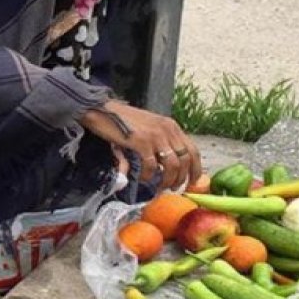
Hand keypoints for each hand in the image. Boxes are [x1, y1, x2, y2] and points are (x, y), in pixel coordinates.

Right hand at [80, 101, 201, 189]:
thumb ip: (159, 143)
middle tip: (174, 188)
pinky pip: (151, 165)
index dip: (196, 169)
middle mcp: (167, 129)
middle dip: (181, 178)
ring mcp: (155, 135)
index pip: (193, 150)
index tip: (192, 182)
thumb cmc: (123, 120)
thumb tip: (163, 167)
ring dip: (167, 180)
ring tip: (160, 187)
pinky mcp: (142, 142)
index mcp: (171, 126)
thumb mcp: (147, 128)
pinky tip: (142, 178)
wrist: (103, 110)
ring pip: (172, 165)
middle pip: (185, 160)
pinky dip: (148, 175)